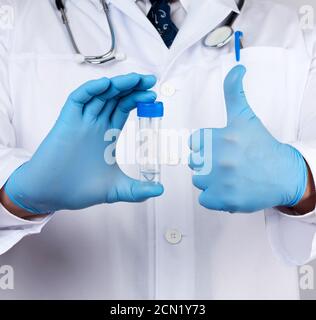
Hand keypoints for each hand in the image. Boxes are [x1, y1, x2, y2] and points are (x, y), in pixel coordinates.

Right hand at [4, 73, 163, 213]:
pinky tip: (106, 85)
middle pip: (115, 97)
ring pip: (100, 94)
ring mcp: (81, 121)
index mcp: (107, 134)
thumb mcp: (116, 189)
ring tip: (136, 79)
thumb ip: (138, 190)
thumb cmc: (79, 190)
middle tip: (150, 80)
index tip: (153, 96)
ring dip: (117, 85)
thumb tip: (160, 190)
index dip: (137, 99)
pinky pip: (78, 99)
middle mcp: (95, 124)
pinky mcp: (66, 122)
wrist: (51, 195)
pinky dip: (91, 90)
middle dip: (133, 86)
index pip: (124, 108)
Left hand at [189, 65, 307, 212]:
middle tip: (227, 162)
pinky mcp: (224, 200)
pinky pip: (204, 199)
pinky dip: (215, 198)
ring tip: (229, 176)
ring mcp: (221, 181)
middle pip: (194, 162)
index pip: (194, 142)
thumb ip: (234, 92)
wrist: (284, 174)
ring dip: (210, 180)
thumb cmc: (262, 146)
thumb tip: (236, 68)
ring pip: (198, 180)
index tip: (219, 148)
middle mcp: (219, 158)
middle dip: (207, 162)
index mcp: (221, 137)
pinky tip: (229, 190)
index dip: (205, 145)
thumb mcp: (245, 116)